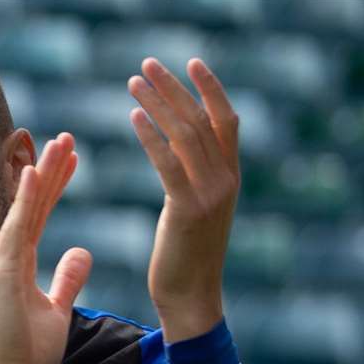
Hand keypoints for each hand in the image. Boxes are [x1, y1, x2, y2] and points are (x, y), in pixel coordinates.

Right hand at [0, 132, 92, 363]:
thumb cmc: (26, 353)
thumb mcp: (56, 309)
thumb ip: (67, 280)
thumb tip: (82, 253)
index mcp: (17, 263)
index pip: (39, 214)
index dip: (56, 185)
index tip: (73, 158)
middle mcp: (4, 256)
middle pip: (32, 204)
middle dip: (51, 170)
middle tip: (69, 138)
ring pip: (24, 208)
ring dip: (42, 173)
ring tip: (61, 142)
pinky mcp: (0, 272)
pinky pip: (16, 229)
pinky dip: (24, 200)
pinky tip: (34, 171)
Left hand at [128, 57, 237, 342]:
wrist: (191, 301)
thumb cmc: (185, 260)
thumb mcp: (197, 212)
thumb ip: (195, 181)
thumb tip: (183, 155)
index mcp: (231, 178)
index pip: (226, 120)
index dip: (210, 88)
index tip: (191, 62)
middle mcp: (227, 180)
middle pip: (202, 119)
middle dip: (175, 88)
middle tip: (148, 63)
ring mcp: (211, 194)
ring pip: (186, 135)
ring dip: (158, 104)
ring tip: (133, 82)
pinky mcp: (188, 210)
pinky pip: (169, 163)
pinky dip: (151, 137)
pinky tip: (133, 117)